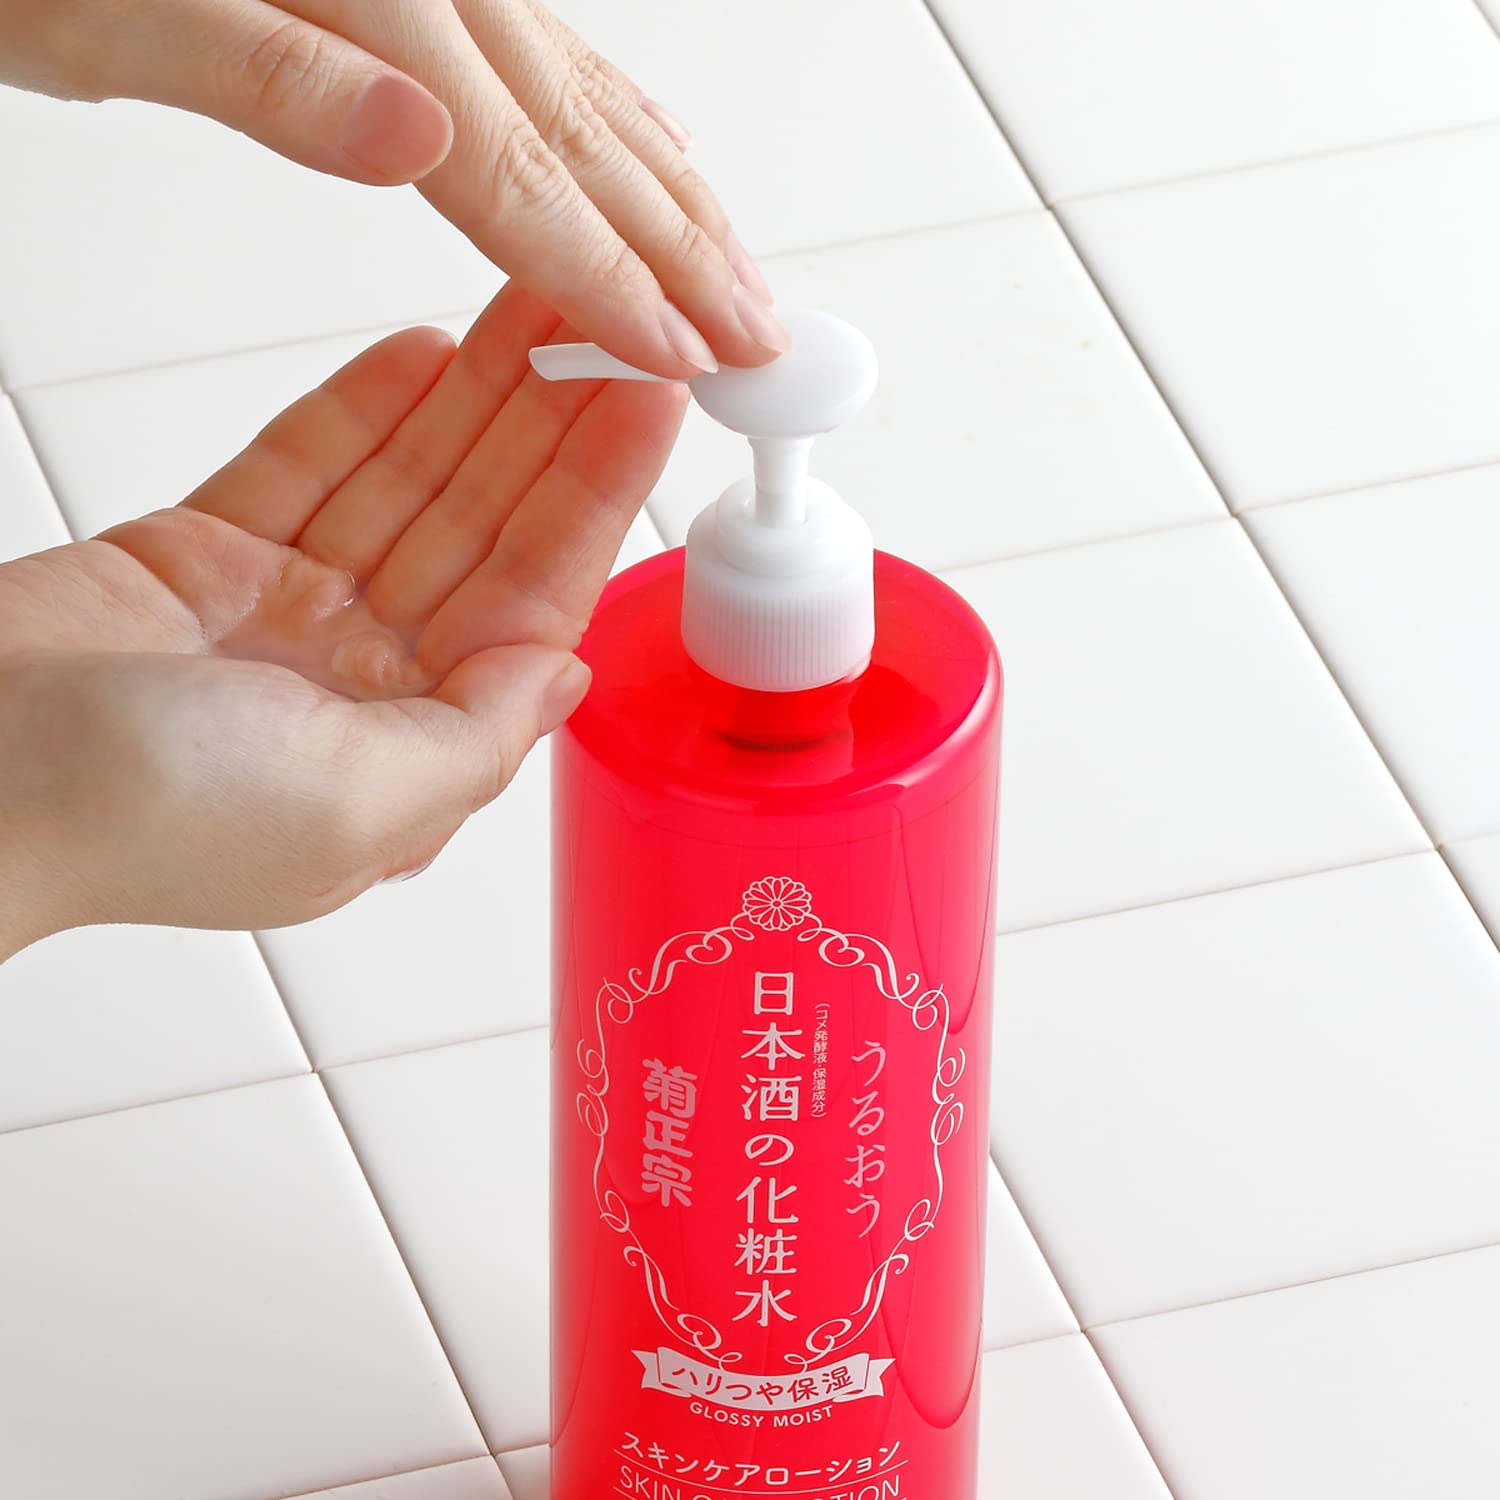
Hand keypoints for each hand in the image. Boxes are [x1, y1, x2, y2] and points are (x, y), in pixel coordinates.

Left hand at [0, 0, 785, 376]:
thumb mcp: (111, 17)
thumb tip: (421, 139)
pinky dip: (622, 130)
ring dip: (676, 201)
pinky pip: (559, 66)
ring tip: (740, 273)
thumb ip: (275, 80)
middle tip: (761, 337)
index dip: (612, 280)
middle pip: (588, 148)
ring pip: (594, 106)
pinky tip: (656, 162)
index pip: (520, 182)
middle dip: (687, 254)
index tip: (685, 354)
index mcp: (370, 5)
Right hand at [0, 283, 686, 959]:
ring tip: (539, 308)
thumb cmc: (148, 820)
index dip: (595, 496)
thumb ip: (478, 736)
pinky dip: (365, 412)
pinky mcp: (209, 558)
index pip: (535, 599)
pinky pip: (309, 468)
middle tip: (610, 324)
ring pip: (407, 486)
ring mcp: (288, 615)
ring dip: (475, 400)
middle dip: (549, 428)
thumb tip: (564, 676)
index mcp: (413, 745)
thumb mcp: (362, 804)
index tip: (651, 400)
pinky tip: (429, 355)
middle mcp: (363, 680)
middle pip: (483, 528)